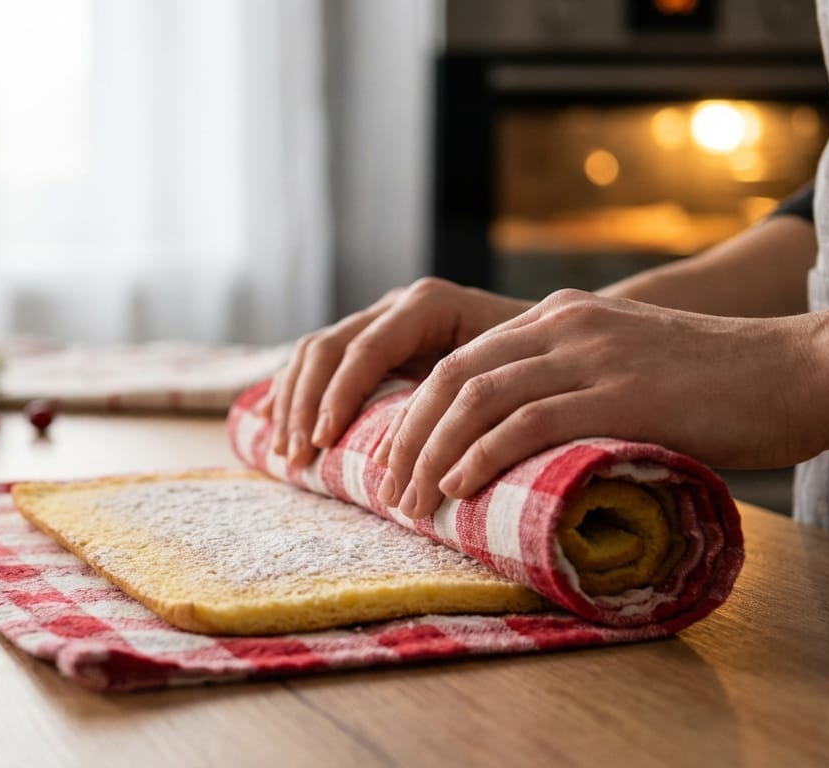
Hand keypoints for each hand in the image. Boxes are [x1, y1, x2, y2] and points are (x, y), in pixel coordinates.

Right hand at [263, 278, 532, 466]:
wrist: (557, 339)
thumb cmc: (538, 362)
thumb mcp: (510, 372)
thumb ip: (468, 394)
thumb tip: (437, 451)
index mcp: (427, 304)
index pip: (365, 347)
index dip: (339, 395)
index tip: (324, 440)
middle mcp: (397, 307)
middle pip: (327, 348)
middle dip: (305, 404)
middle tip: (298, 456)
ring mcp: (380, 322)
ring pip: (314, 353)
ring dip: (292, 403)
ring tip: (287, 454)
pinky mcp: (371, 344)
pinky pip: (317, 362)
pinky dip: (291, 394)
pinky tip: (271, 427)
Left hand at [373, 289, 823, 518]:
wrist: (797, 371)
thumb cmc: (717, 387)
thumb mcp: (625, 370)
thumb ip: (572, 389)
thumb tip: (519, 450)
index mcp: (560, 316)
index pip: (461, 360)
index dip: (416, 412)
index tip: (394, 461)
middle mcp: (563, 323)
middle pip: (451, 377)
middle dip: (405, 436)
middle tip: (385, 489)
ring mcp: (589, 354)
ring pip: (475, 398)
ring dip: (429, 453)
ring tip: (409, 501)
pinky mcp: (616, 391)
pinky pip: (525, 421)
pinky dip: (481, 455)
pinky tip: (458, 487)